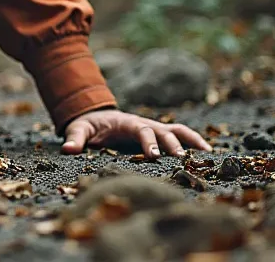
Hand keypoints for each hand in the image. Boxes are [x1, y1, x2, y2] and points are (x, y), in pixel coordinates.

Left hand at [62, 109, 211, 156]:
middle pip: (163, 130)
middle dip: (173, 143)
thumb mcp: (79, 129)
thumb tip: (67, 149)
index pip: (141, 130)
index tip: (154, 155)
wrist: (96, 116)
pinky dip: (194, 141)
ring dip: (192, 140)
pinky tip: (208, 154)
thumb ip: (75, 138)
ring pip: (177, 130)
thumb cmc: (89, 125)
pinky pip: (180, 135)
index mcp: (127, 122)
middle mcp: (144, 123)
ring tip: (207, 154)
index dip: (148, 141)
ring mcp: (153, 127)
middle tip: (183, 159)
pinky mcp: (158, 134)